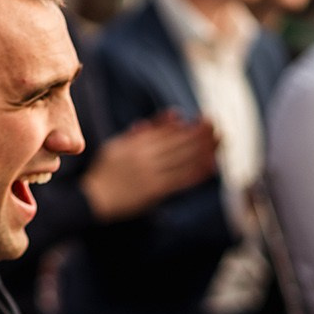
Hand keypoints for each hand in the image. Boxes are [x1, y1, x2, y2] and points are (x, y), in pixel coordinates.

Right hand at [81, 111, 219, 220]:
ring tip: (221, 141)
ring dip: (203, 150)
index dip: (188, 126)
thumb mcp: (119, 144)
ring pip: (182, 159)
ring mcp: (150, 174)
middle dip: (200, 134)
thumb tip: (173, 116)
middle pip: (178, 143)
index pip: (167, 132)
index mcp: (135, 144)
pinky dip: (196, 173)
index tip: (204, 120)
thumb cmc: (106, 171)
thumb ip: (145, 131)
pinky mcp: (153, 191)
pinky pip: (179, 180)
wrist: (92, 198)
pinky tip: (210, 166)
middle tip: (219, 126)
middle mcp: (144, 157)